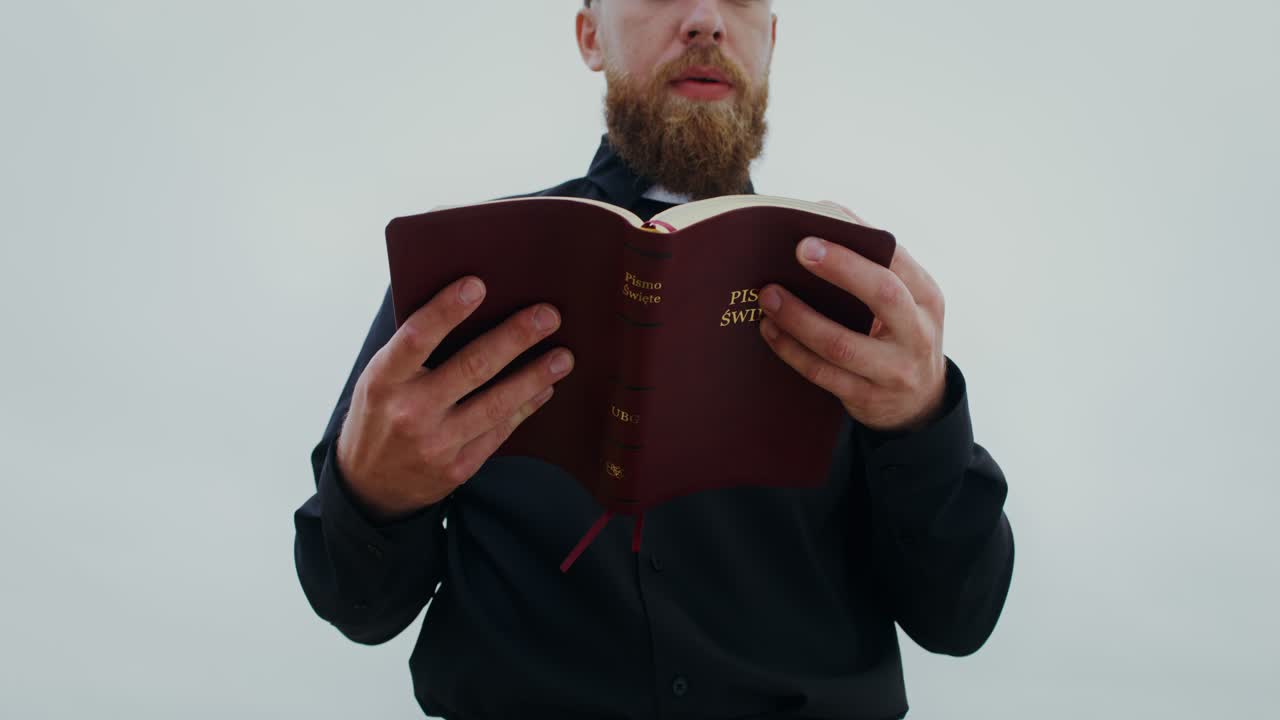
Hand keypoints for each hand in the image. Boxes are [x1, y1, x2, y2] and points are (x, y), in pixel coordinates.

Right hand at [336, 276, 573, 521]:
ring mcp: (436, 444)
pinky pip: (500, 430)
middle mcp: (410, 412)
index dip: (446, 311)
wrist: (369, 488)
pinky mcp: (458, 468)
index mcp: (384, 381)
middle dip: (515, 338)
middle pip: (472, 368)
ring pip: (496, 403)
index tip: (478, 285)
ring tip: (564, 356)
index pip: (416, 338)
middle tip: (548, 315)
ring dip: (535, 376)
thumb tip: (469, 305)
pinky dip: (526, 406)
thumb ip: (414, 350)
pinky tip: (545, 387)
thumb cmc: (380, 416)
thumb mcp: (381, 380)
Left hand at [757, 203, 946, 432]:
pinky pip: (821, 373)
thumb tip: (827, 209)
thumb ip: (873, 259)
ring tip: (768, 296)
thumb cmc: (899, 332)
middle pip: (882, 294)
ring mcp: (894, 370)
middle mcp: (918, 332)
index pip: (897, 260)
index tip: (816, 231)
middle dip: (841, 269)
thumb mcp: (905, 298)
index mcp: (927, 297)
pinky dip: (791, 350)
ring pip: (840, 343)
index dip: (858, 244)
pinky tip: (770, 329)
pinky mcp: (867, 397)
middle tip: (799, 250)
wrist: (919, 401)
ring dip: (798, 318)